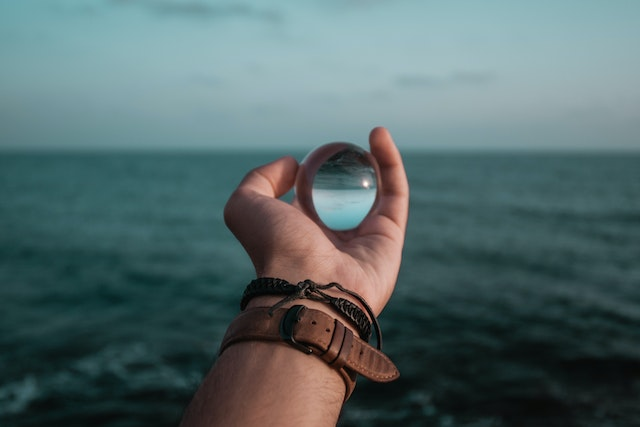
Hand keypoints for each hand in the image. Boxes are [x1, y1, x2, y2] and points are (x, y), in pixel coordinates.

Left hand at [224, 127, 408, 315]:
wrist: (310, 286)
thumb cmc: (275, 247)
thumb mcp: (245, 206)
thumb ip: (259, 180)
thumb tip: (291, 165)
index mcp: (299, 235)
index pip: (308, 200)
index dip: (311, 174)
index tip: (313, 154)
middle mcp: (332, 239)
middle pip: (346, 197)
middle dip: (348, 170)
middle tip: (347, 145)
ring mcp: (364, 240)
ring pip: (375, 193)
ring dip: (376, 160)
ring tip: (372, 132)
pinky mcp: (390, 237)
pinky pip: (395, 193)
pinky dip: (390, 162)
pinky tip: (378, 135)